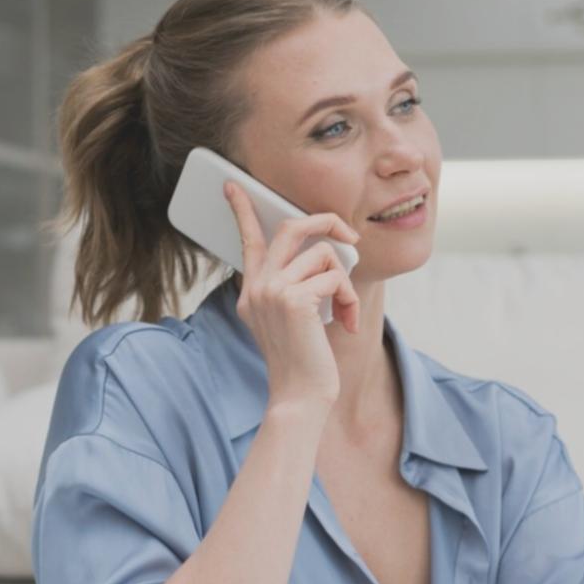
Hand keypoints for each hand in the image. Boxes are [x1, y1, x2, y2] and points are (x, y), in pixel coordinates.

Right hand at [225, 182, 360, 412]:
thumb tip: (329, 254)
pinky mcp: (294, 299)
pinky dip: (349, 299)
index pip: (248, 240)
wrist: (299, 396)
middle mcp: (257, 286)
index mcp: (253, 291)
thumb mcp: (293, 319)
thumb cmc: (304, 361)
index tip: (233, 186)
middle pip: (291, 227)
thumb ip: (298, 286)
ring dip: (346, 283)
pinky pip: (336, 277)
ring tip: (346, 313)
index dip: (242, 210)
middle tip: (350, 237)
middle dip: (327, 222)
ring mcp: (272, 291)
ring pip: (324, 254)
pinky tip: (347, 324)